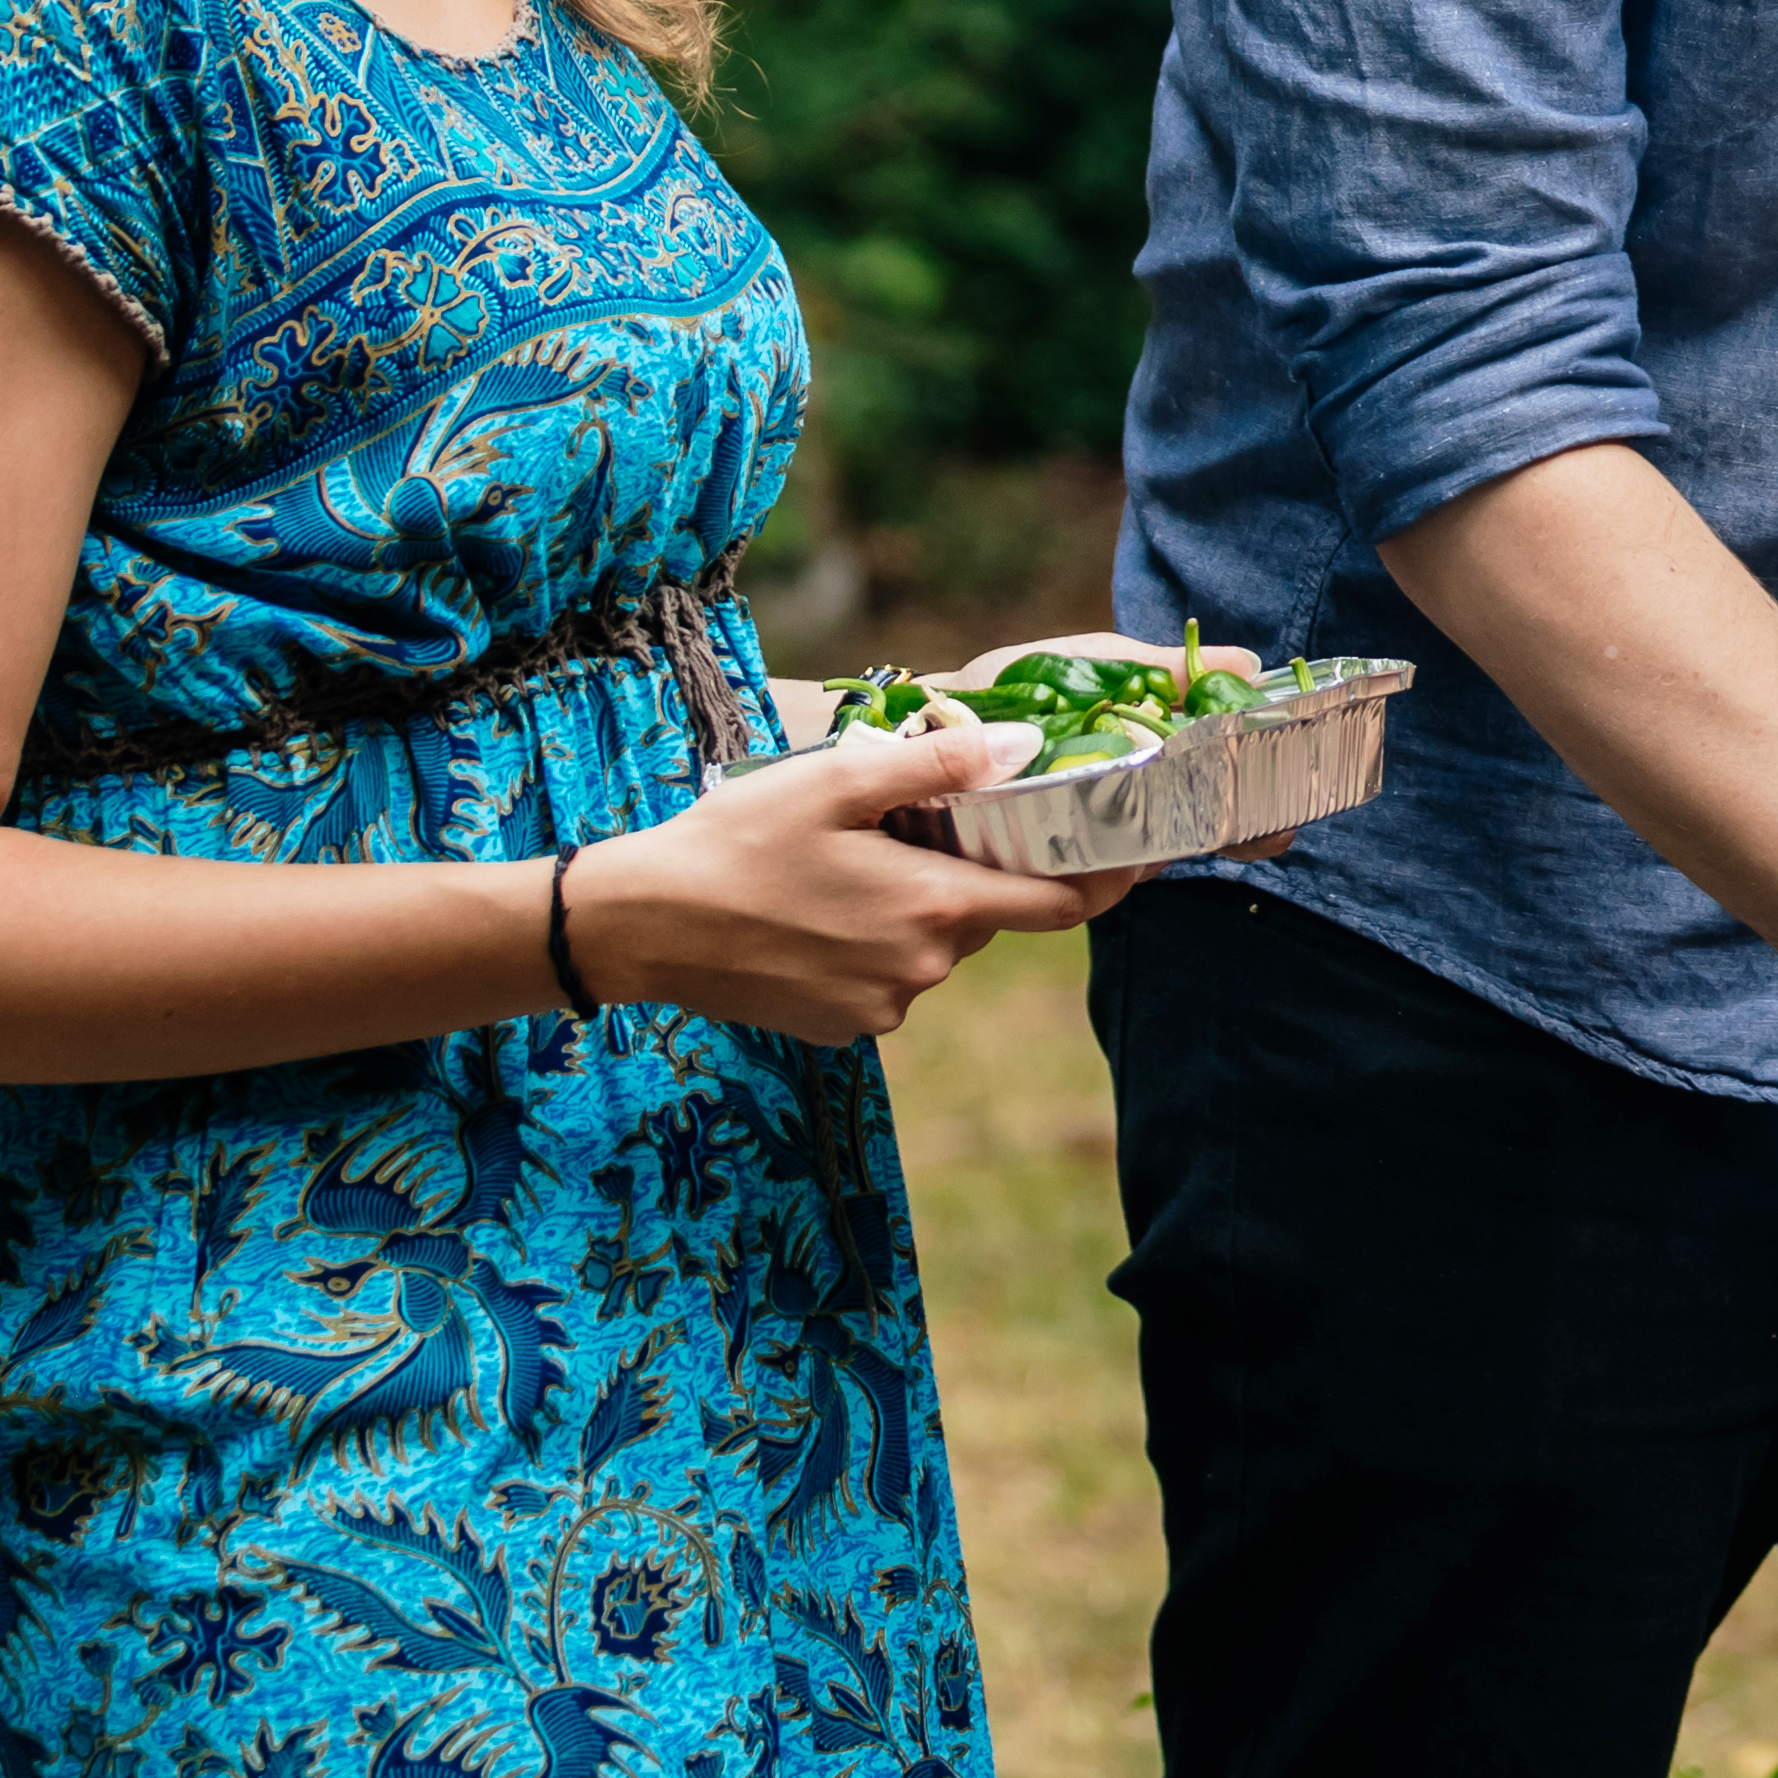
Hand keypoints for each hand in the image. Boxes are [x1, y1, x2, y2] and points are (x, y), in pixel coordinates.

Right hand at [566, 724, 1130, 1044]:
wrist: (639, 928)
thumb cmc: (734, 844)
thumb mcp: (836, 782)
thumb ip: (939, 767)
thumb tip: (1026, 748)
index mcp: (934, 911)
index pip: (1061, 906)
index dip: (1106, 878)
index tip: (1138, 853)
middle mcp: (921, 972)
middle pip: (986, 916)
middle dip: (970, 873)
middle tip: (913, 828)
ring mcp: (880, 1008)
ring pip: (934, 946)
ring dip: (914, 907)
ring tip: (843, 869)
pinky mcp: (841, 1029)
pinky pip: (888, 978)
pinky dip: (872, 944)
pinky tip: (817, 914)